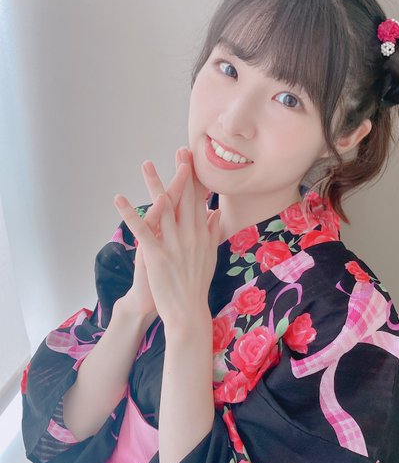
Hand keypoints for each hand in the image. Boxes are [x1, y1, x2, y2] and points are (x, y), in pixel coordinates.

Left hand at [113, 149, 220, 332]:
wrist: (189, 312)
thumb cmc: (197, 285)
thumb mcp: (210, 256)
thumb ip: (211, 232)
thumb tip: (214, 212)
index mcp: (201, 234)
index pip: (199, 200)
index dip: (195, 179)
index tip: (193, 160)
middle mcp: (190, 235)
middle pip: (184, 198)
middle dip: (181, 173)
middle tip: (180, 150)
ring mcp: (174, 245)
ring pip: (163, 208)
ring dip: (153, 184)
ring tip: (146, 164)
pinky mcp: (158, 256)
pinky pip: (142, 230)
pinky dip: (129, 214)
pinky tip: (119, 199)